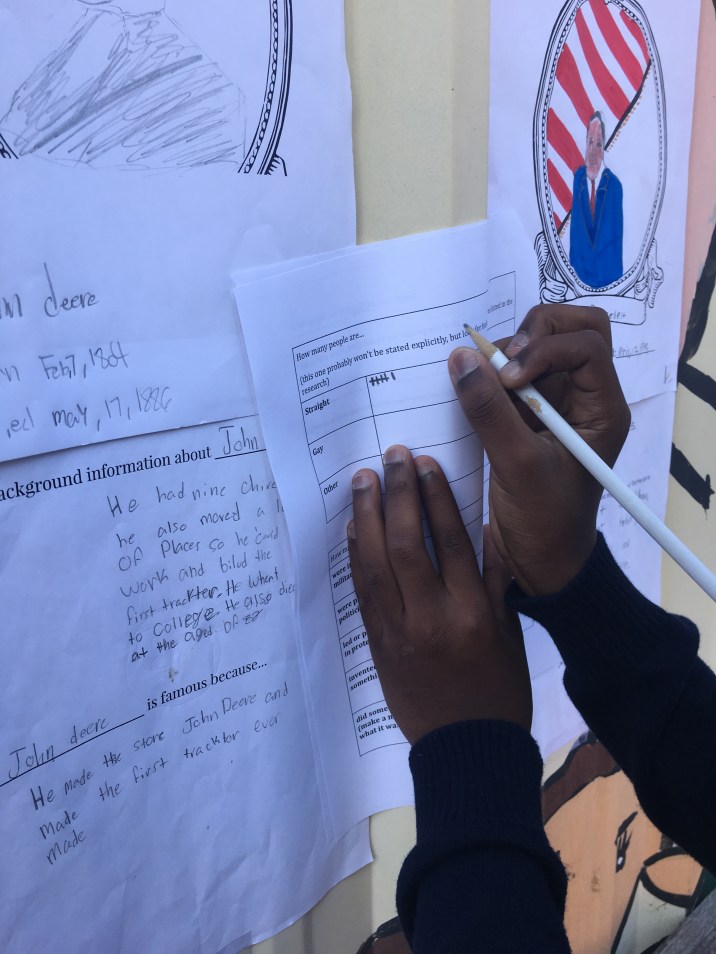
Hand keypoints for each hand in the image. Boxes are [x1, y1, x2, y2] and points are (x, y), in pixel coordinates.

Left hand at [348, 446, 530, 745]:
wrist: (467, 749)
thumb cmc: (498, 690)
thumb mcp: (509, 633)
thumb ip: (497, 581)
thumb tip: (487, 528)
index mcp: (473, 613)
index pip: (451, 542)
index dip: (436, 497)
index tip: (425, 463)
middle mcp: (433, 617)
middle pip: (409, 544)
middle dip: (399, 495)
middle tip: (391, 457)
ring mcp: (399, 632)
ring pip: (377, 564)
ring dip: (367, 517)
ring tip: (362, 479)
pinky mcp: (377, 645)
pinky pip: (363, 593)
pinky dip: (355, 557)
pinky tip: (352, 527)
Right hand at [448, 304, 629, 595]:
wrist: (541, 562)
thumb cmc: (544, 521)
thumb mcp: (517, 466)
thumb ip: (490, 411)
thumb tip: (462, 359)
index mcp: (602, 409)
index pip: (586, 345)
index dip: (546, 349)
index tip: (509, 378)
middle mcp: (584, 398)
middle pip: (573, 328)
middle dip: (534, 332)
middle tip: (501, 362)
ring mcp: (557, 404)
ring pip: (540, 346)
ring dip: (508, 353)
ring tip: (479, 382)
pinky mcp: (529, 415)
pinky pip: (513, 374)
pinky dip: (492, 374)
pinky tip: (469, 391)